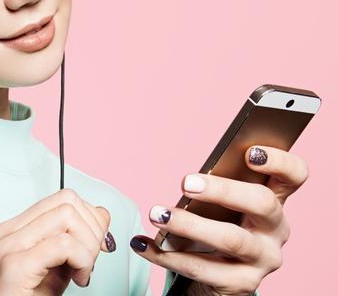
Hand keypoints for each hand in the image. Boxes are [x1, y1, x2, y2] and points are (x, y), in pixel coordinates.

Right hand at [0, 188, 116, 295]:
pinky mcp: (15, 265)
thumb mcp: (52, 272)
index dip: (90, 216)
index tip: (99, 243)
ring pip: (67, 215)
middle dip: (92, 228)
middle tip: (91, 259)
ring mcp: (9, 246)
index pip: (62, 198)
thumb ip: (72, 246)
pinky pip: (63, 245)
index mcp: (14, 229)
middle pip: (67, 201)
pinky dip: (82, 259)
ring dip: (88, 244)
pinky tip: (79, 278)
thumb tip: (101, 220)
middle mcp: (8, 232)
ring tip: (83, 270)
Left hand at [128, 145, 308, 295]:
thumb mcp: (222, 204)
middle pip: (261, 204)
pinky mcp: (241, 283)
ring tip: (158, 214)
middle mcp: (276, 229)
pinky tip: (142, 243)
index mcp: (274, 200)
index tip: (250, 153)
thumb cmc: (217, 224)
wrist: (217, 277)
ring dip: (188, 224)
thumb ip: (216, 187)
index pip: (293, 176)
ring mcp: (262, 259)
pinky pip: (201, 269)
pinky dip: (165, 254)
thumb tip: (191, 179)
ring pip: (231, 239)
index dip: (279, 162)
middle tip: (185, 182)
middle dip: (222, 190)